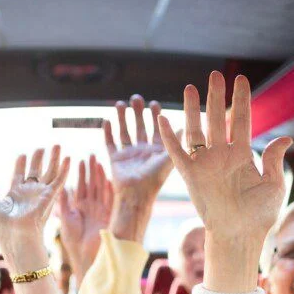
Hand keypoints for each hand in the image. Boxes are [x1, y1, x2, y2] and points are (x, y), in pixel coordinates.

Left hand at [0, 146, 69, 268]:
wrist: (16, 237)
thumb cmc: (2, 227)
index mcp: (15, 195)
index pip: (19, 175)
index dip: (21, 165)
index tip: (22, 155)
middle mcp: (29, 194)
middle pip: (36, 172)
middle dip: (38, 159)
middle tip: (42, 148)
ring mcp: (40, 195)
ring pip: (49, 173)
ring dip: (54, 159)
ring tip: (57, 146)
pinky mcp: (49, 197)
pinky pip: (59, 181)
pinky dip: (64, 170)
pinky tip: (69, 159)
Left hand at [58, 155, 112, 278]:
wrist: (85, 255)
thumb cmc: (73, 241)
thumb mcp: (66, 219)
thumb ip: (64, 203)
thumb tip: (59, 187)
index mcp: (80, 208)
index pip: (81, 187)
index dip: (80, 174)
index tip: (80, 160)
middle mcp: (91, 208)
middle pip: (92, 185)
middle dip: (91, 171)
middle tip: (91, 155)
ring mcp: (101, 211)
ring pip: (100, 190)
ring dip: (99, 176)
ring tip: (99, 162)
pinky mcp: (108, 216)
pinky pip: (110, 200)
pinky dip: (109, 190)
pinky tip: (108, 178)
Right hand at [104, 96, 174, 241]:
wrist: (137, 195)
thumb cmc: (155, 178)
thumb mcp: (168, 158)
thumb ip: (174, 141)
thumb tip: (186, 124)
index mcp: (156, 151)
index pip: (156, 129)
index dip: (155, 115)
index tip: (154, 103)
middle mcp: (143, 151)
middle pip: (139, 127)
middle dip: (138, 112)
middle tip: (136, 98)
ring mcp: (128, 155)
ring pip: (124, 132)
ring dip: (122, 118)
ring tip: (120, 103)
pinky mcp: (115, 159)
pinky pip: (110, 143)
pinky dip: (108, 132)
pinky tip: (107, 120)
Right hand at [158, 71, 291, 243]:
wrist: (239, 235)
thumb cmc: (259, 215)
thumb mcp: (273, 184)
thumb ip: (275, 159)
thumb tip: (285, 137)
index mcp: (243, 156)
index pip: (242, 121)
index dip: (241, 100)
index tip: (240, 79)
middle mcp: (222, 156)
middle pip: (218, 120)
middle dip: (216, 97)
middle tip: (215, 75)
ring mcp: (206, 165)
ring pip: (197, 131)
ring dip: (192, 110)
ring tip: (190, 88)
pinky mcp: (191, 177)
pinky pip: (177, 154)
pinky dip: (169, 139)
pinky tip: (162, 121)